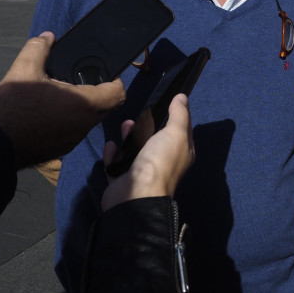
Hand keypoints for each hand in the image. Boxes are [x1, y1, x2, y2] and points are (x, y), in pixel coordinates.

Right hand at [0, 32, 125, 167]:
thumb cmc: (12, 107)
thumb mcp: (23, 69)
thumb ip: (39, 48)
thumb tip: (48, 37)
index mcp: (83, 104)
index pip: (117, 93)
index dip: (115, 80)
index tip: (103, 72)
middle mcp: (84, 125)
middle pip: (105, 106)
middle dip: (97, 91)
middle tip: (78, 79)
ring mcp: (74, 140)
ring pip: (89, 119)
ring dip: (82, 106)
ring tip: (61, 94)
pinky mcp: (62, 149)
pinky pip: (75, 130)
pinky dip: (70, 120)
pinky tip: (50, 112)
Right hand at [102, 94, 194, 210]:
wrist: (135, 195)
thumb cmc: (159, 161)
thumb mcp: (176, 134)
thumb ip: (179, 115)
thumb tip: (182, 97)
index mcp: (181, 153)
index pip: (181, 131)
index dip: (176, 116)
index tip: (168, 101)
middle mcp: (163, 163)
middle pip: (156, 140)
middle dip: (148, 126)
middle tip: (139, 116)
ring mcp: (142, 172)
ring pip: (135, 150)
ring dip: (129, 137)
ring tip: (125, 125)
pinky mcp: (123, 179)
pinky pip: (116, 163)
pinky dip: (113, 154)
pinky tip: (111, 144)